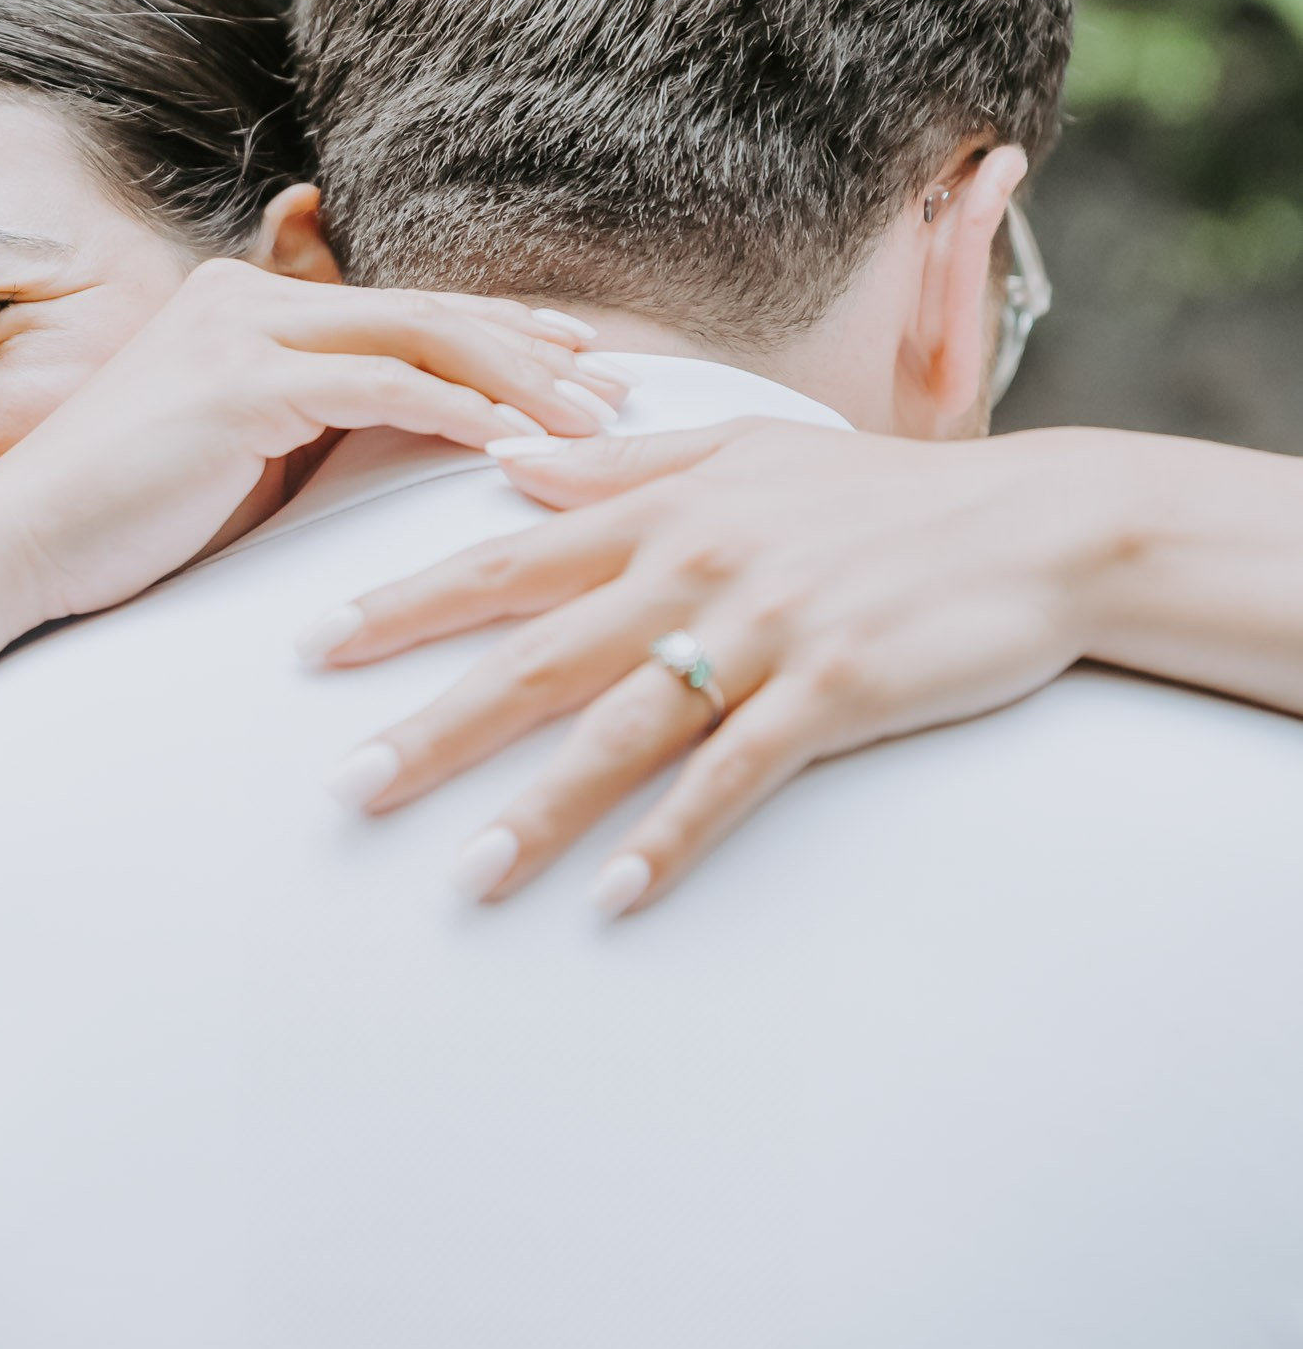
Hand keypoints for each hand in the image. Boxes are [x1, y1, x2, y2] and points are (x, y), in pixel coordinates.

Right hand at [0, 259, 631, 622]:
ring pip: (421, 337)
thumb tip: (411, 433)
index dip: (498, 331)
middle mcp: (243, 295)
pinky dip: (464, 415)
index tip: (579, 362)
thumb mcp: (237, 460)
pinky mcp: (241, 383)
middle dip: (534, 348)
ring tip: (601, 426)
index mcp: (241, 301)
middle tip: (621, 387)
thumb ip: (313, 428)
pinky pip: (386, 390)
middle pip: (425, 308)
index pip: (398, 307)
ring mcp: (240, 330)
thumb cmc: (123, 526)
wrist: (15, 551)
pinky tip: (523, 448)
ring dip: (522, 383)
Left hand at [307, 420, 1126, 915]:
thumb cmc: (877, 492)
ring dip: (538, 811)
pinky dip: (671, 838)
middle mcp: (690, 570)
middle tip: (345, 790)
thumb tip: (507, 465)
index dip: (401, 606)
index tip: (313, 646)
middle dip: (432, 728)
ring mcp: (761, 633)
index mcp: (657, 511)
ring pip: (621, 732)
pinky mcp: (832, 693)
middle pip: (532, 659)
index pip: (500, 563)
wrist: (1036, 522)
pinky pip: (732, 780)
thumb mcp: (742, 451)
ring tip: (464, 879)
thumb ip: (617, 463)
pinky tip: (615, 897)